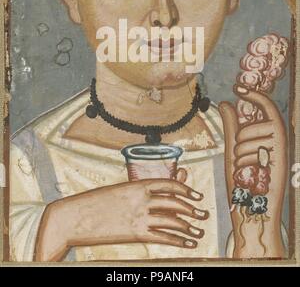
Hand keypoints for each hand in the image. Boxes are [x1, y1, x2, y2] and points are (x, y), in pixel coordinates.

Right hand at [34, 175, 207, 261]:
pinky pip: (163, 237)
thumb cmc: (96, 202)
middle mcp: (141, 199)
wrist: (74, 216)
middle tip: (204, 214)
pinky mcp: (135, 234)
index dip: (186, 189)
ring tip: (199, 231)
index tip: (197, 195)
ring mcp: (139, 216)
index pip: (168, 184)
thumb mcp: (119, 192)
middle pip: (174, 202)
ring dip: (189, 227)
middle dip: (192, 209)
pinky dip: (179, 240)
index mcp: (136, 185)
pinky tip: (188, 243)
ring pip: (172, 220)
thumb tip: (152, 195)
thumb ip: (140, 192)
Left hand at [219, 85, 286, 257]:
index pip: (267, 106)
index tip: (237, 88)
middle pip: (250, 126)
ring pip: (248, 140)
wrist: (252, 210)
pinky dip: (243, 166)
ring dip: (239, 156)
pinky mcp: (278, 164)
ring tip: (246, 171)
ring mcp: (280, 152)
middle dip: (238, 142)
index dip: (255, 95)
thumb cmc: (244, 180)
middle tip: (242, 161)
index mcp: (271, 135)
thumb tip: (226, 103)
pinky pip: (251, 153)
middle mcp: (279, 140)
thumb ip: (231, 126)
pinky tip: (249, 178)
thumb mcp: (234, 148)